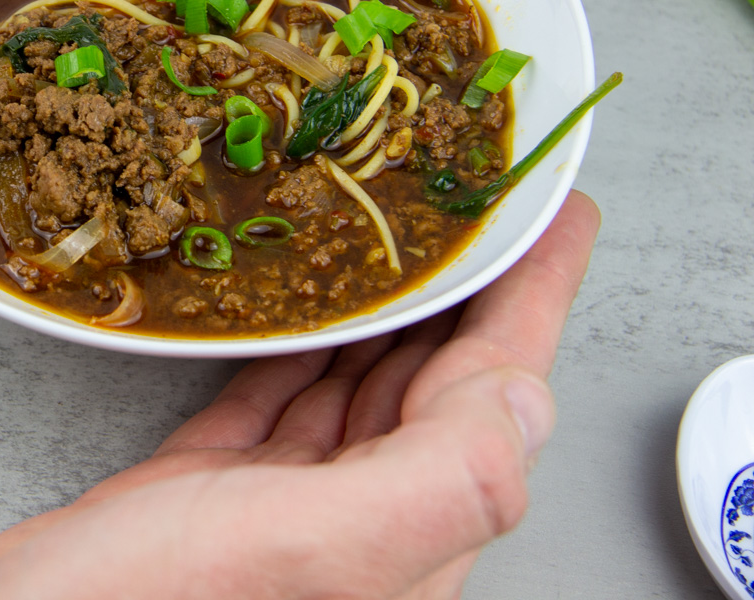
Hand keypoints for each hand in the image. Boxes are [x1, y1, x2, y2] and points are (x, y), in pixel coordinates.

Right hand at [0, 191, 600, 599]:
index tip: (552, 217)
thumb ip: (439, 482)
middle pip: (435, 388)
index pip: (496, 400)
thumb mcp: (310, 547)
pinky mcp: (205, 496)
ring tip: (404, 244)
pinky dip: (297, 353)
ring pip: (356, 394)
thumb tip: (528, 398)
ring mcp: (276, 511)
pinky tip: (305, 316)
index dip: (534, 300)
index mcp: (404, 538)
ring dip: (388, 316)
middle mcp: (354, 527)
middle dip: (465, 295)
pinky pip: (274, 407)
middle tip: (478, 210)